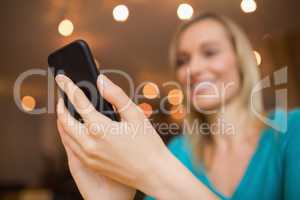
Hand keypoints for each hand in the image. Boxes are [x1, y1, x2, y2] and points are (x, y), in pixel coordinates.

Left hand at [55, 74, 168, 195]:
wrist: (153, 174)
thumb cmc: (148, 143)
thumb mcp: (135, 115)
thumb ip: (116, 95)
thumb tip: (100, 80)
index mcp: (100, 129)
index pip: (78, 102)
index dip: (68, 87)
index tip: (62, 78)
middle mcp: (89, 144)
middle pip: (64, 120)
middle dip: (61, 104)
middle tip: (62, 94)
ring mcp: (88, 157)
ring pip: (65, 135)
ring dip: (62, 120)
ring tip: (65, 109)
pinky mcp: (91, 165)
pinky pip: (72, 147)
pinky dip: (68, 134)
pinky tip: (74, 129)